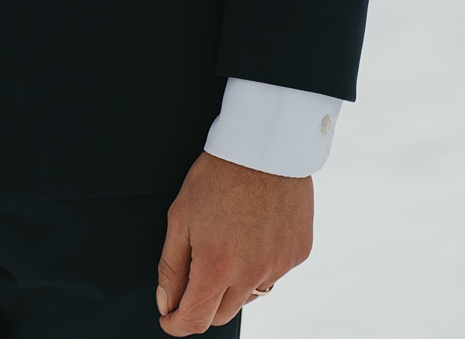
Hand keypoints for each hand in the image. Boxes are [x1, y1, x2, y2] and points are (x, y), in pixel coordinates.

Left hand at [156, 152, 312, 332]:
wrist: (266, 144)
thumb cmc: (219, 174)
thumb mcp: (181, 215)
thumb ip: (171, 265)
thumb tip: (167, 302)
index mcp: (217, 266)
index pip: (194, 320)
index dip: (176, 323)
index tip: (169, 316)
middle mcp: (251, 274)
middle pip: (221, 314)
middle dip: (203, 303)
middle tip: (195, 271)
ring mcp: (279, 266)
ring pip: (249, 296)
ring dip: (233, 283)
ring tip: (229, 241)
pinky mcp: (298, 254)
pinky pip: (274, 273)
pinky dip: (260, 263)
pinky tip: (254, 232)